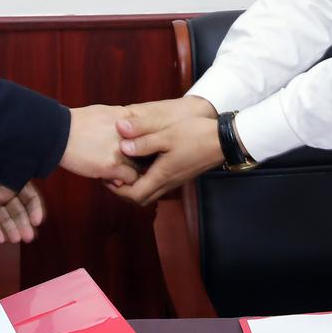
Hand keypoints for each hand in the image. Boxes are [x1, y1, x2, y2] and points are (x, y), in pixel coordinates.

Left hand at [0, 163, 44, 243]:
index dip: (35, 209)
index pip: (30, 198)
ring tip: (15, 239)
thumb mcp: (11, 160)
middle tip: (28, 237)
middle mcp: (6, 191)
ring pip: (4, 217)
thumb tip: (46, 166)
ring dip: (10, 228)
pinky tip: (0, 238)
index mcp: (16, 180)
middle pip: (18, 211)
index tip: (38, 221)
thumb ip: (24, 168)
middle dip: (23, 224)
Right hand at [60, 104, 141, 184]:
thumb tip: (131, 132)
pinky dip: (122, 181)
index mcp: (128, 117)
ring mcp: (121, 150)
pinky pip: (130, 179)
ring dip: (130, 172)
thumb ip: (122, 122)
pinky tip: (109, 178)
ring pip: (140, 167)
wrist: (58, 133)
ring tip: (117, 173)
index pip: (151, 133)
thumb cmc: (78, 123)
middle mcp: (129, 133)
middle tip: (131, 165)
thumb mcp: (105, 113)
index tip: (141, 151)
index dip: (147, 144)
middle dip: (141, 159)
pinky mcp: (112, 166)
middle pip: (148, 151)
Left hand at [109, 101, 225, 206]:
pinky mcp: (181, 173)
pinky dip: (147, 178)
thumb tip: (120, 139)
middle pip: (141, 198)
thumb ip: (143, 139)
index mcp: (162, 175)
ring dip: (135, 184)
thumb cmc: (196, 136)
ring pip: (150, 191)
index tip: (107, 176)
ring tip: (124, 169)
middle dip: (124, 190)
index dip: (117, 189)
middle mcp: (168, 182)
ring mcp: (176, 179)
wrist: (224, 140)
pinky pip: (159, 183)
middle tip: (112, 176)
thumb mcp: (167, 134)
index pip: (134, 195)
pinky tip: (143, 163)